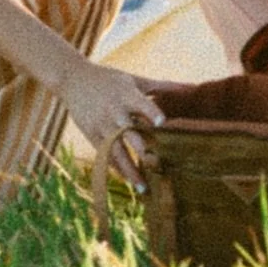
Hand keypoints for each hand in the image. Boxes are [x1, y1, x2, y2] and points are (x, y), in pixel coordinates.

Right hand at [63, 63, 164, 187]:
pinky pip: (105, 155)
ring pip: (116, 150)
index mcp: (126, 94)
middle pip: (128, 132)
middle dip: (142, 150)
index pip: (141, 104)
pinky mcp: (91, 135)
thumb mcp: (135, 80)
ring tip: (143, 187)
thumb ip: (163, 86)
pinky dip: (116, 168)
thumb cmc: (111, 79)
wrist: (74, 79)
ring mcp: (101, 124)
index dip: (151, 112)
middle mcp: (114, 111)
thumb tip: (193, 87)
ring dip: (129, 170)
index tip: (163, 123)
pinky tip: (128, 180)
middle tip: (157, 166)